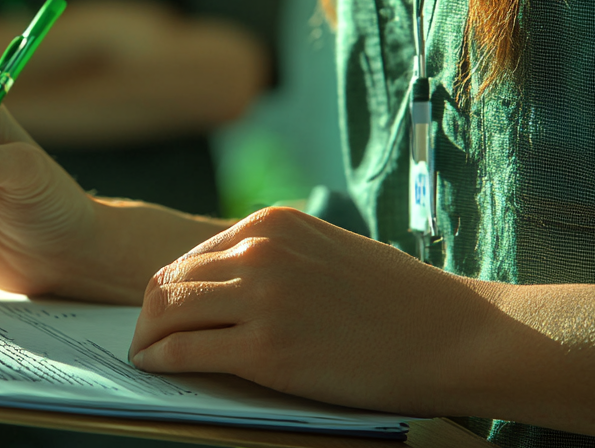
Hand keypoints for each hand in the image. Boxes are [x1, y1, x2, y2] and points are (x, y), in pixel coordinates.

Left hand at [128, 207, 502, 415]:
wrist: (450, 334)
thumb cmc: (397, 300)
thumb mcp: (326, 251)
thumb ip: (275, 258)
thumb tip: (222, 287)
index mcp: (272, 224)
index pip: (191, 257)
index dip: (170, 291)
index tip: (162, 314)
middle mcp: (259, 253)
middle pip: (169, 283)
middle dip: (149, 316)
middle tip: (144, 341)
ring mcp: (261, 299)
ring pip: (166, 314)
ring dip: (148, 340)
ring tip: (148, 358)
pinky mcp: (266, 350)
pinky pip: (185, 353)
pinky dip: (161, 362)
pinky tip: (159, 370)